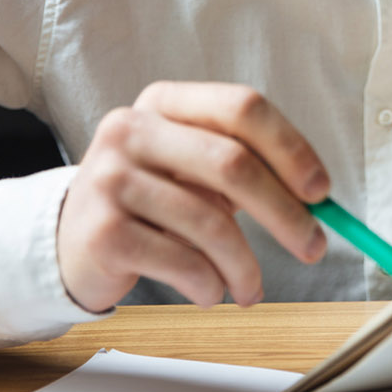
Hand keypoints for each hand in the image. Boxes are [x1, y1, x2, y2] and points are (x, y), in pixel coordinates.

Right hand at [57, 81, 329, 313]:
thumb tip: (317, 200)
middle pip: (232, 162)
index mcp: (165, 101)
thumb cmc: (152, 201)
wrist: (70, 240)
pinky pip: (181, 261)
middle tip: (313, 248)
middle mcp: (133, 129)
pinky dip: (209, 284)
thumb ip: (248, 169)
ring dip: (244, 266)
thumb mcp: (193, 170)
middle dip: (284, 213)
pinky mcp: (103, 230)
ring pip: (210, 222)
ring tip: (249, 287)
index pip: (241, 107)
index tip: (321, 191)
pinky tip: (209, 291)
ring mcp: (111, 177)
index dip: (290, 148)